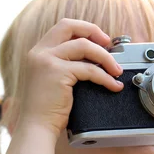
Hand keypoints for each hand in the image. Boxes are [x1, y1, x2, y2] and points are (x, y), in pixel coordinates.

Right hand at [17, 19, 123, 138]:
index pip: (62, 28)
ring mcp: (47, 61)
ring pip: (84, 46)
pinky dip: (105, 77)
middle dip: (93, 31)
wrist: (37, 127)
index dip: (83, 29)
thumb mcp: (51, 79)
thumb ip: (64, 64)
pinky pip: (89, 69)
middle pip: (69, 26)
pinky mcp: (57, 72)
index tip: (100, 40)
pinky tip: (112, 85)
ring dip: (105, 57)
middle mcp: (39, 53)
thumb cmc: (46, 109)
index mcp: (37, 52)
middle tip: (109, 44)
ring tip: (116, 70)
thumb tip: (94, 56)